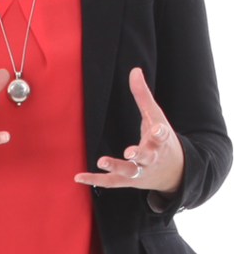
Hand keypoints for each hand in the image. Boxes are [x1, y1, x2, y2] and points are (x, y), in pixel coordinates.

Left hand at [74, 68, 184, 193]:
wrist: (173, 172)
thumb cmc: (162, 140)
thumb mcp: (156, 117)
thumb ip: (143, 95)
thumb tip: (135, 70)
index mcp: (160, 141)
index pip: (162, 135)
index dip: (160, 133)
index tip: (157, 129)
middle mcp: (152, 158)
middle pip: (146, 158)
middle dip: (138, 155)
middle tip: (129, 152)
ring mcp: (141, 171)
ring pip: (129, 171)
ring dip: (115, 167)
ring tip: (101, 161)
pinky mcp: (129, 181)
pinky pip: (112, 182)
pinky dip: (96, 180)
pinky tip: (79, 177)